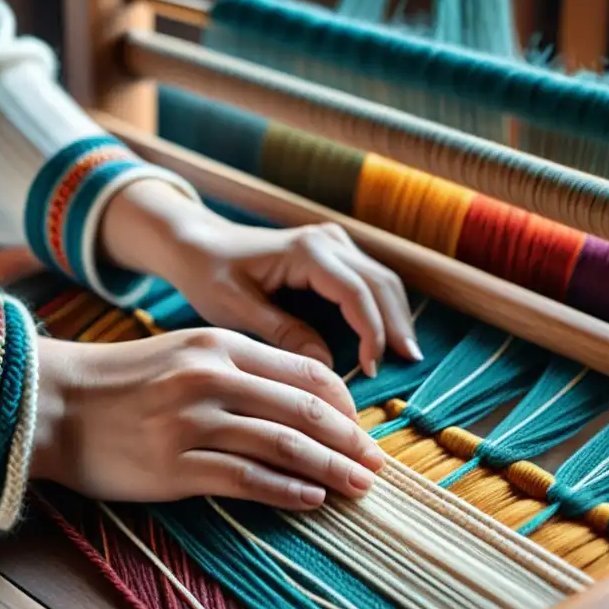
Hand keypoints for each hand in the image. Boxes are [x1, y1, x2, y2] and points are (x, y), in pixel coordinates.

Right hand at [30, 330, 385, 508]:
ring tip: (359, 486)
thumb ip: (238, 368)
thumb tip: (300, 397)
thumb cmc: (121, 381)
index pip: (306, 372)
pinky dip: (287, 490)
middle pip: (305, 409)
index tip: (361, 429)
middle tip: (377, 464)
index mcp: (219, 345)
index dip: (345, 404)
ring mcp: (192, 422)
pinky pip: (246, 479)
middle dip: (351, 440)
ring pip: (283, 445)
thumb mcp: (183, 353)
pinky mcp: (174, 466)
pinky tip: (312, 499)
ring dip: (331, 468)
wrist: (52, 403)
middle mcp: (211, 378)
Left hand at [102, 180, 421, 375]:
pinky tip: (388, 338)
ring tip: (407, 355)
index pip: (355, 292)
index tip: (372, 368)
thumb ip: (280, 334)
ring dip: (396, 316)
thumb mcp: (235, 309)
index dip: (371, 332)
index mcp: (305, 251)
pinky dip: (382, 308)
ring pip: (382, 279)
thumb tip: (326, 365)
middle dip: (396, 325)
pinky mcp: (334, 253)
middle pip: (380, 283)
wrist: (198, 244)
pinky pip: (369, 280)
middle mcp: (327, 240)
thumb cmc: (209, 274)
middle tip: (410, 364)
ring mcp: (334, 243)